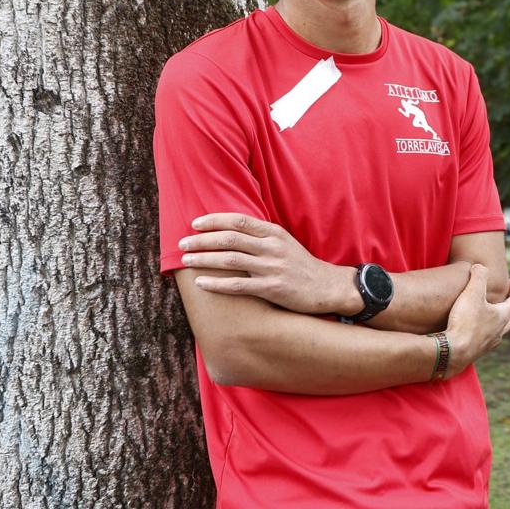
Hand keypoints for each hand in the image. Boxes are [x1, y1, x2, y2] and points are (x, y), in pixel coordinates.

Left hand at [179, 213, 351, 314]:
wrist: (327, 287)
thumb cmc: (301, 265)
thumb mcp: (284, 243)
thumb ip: (260, 236)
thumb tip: (229, 231)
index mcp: (274, 233)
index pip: (238, 220)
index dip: (214, 220)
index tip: (195, 224)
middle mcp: (272, 247)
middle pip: (230, 238)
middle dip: (202, 240)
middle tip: (182, 243)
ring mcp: (272, 268)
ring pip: (230, 260)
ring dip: (204, 259)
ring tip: (186, 261)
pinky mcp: (272, 289)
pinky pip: (238, 286)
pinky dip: (217, 284)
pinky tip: (201, 283)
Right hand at [443, 264, 509, 376]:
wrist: (453, 352)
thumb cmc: (465, 322)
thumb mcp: (472, 293)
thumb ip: (479, 276)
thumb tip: (480, 266)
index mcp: (502, 316)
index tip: (509, 281)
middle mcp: (499, 332)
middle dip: (507, 308)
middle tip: (499, 300)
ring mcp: (488, 344)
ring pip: (498, 332)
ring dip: (494, 322)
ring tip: (483, 315)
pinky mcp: (476, 352)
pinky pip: (484, 341)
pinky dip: (481, 333)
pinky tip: (470, 330)